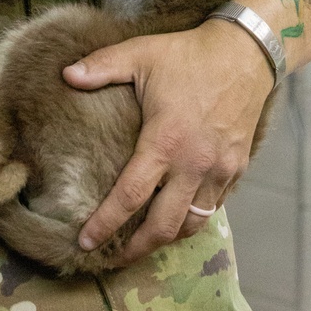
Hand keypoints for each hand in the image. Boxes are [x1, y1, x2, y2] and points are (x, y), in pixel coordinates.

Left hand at [62, 18, 273, 265]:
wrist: (245, 52)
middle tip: (114, 258)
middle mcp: (193, 164)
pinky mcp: (237, 168)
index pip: (130, 196)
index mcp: (164, 142)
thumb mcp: (140, 53)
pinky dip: (194, 216)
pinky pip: (214, 205)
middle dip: (137, 248)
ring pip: (192, 222)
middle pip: (164, 226)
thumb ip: (101, 66)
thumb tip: (65, 74)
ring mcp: (219, 170)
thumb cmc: (189, 54)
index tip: (86, 241)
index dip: (105, 224)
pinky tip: (179, 214)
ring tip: (146, 241)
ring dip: (168, 237)